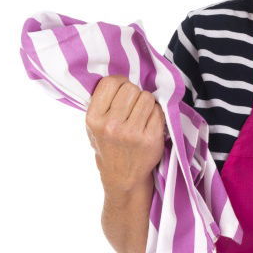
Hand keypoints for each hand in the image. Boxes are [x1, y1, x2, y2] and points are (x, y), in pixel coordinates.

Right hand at [85, 75, 166, 191]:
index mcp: (94, 119)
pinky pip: (159, 111)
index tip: (121, 91)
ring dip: (147, 103)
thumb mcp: (93, 126)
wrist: (122, 177)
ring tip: (141, 114)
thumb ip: (101, 102)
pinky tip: (149, 123)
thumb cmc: (108, 146)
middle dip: (134, 93)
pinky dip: (156, 113)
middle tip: (132, 106)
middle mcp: (111, 126)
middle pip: (131, 88)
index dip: (119, 83)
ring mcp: (132, 133)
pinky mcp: (150, 138)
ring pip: (147, 97)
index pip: (110, 82)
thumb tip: (118, 75)